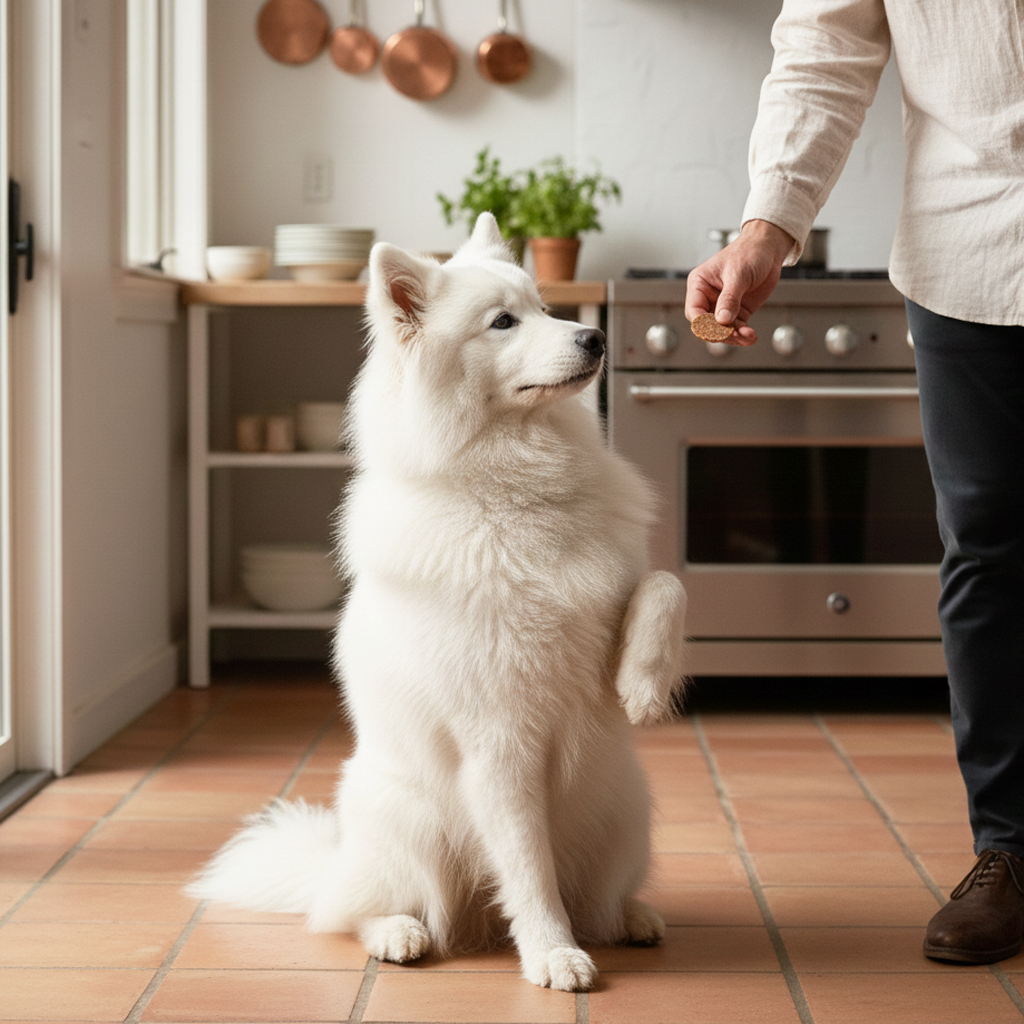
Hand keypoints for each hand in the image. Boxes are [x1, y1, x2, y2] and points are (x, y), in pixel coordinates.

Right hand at [685, 220, 795, 344]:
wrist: (769, 249)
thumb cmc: (749, 252)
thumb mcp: (738, 275)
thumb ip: (729, 298)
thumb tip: (722, 320)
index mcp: (700, 285)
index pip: (694, 311)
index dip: (703, 324)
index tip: (717, 329)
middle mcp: (708, 297)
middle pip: (707, 325)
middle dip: (721, 333)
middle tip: (735, 334)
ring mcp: (723, 306)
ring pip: (722, 330)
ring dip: (734, 336)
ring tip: (747, 335)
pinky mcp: (737, 312)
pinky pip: (736, 329)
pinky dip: (743, 335)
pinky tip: (750, 335)